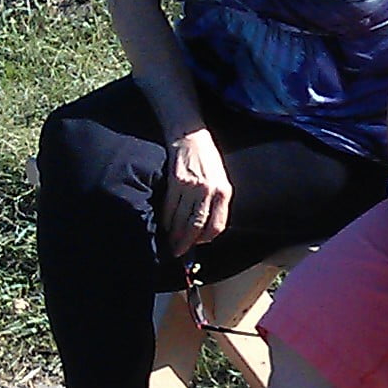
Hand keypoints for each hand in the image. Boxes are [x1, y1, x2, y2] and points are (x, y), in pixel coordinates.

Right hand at [161, 129, 232, 254]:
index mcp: (224, 192)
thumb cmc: (206, 158)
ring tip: (170, 243)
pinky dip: (165, 220)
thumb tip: (205, 227)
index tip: (197, 245)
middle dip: (186, 243)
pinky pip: (169, 207)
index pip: (216, 225)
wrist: (190, 135)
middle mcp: (209, 190)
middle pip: (196, 226)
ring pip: (181, 219)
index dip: (205, 239)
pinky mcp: (175, 181)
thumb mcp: (220, 179)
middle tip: (178, 252)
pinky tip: (164, 225)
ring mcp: (191, 186)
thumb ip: (216, 201)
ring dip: (174, 234)